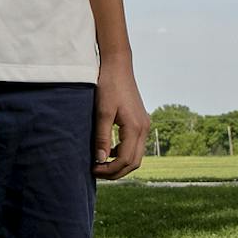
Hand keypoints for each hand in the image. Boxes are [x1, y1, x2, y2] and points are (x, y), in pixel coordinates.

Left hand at [92, 58, 148, 179]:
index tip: (93, 169)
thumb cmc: (108, 86)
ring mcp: (144, 124)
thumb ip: (102, 138)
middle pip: (134, 162)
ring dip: (120, 164)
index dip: (109, 169)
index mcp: (135, 127)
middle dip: (116, 171)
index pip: (125, 160)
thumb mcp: (102, 112)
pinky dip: (123, 153)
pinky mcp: (140, 121)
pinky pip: (135, 145)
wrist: (118, 66)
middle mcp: (144, 128)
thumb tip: (100, 160)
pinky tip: (108, 150)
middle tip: (96, 172)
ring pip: (136, 155)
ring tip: (101, 164)